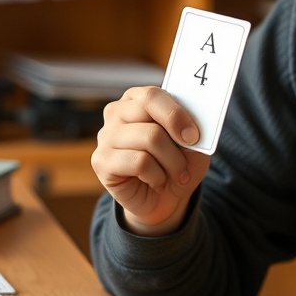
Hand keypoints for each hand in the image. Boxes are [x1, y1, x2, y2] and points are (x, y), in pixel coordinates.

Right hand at [91, 86, 210, 235]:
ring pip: (148, 138)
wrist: (163, 200)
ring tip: (177, 174)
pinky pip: (139, 162)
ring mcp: (106, 136)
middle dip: (176, 136)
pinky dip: (157, 175)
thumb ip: (193, 129)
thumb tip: (193, 126)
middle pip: (148, 111)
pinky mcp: (101, 160)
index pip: (152, 95)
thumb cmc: (176, 164)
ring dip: (172, 162)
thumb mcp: (193, 145)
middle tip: (189, 156)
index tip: (194, 135)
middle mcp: (116, 112)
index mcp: (137, 99)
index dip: (176, 113)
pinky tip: (156, 181)